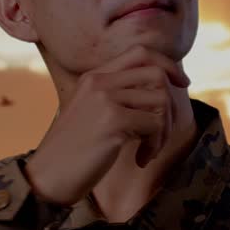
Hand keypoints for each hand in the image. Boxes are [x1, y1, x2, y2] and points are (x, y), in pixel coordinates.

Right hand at [23, 44, 190, 207]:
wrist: (47, 177)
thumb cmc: (73, 152)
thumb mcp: (93, 114)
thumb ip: (118, 97)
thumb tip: (162, 91)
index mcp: (94, 77)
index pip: (141, 52)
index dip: (168, 65)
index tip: (182, 83)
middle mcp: (99, 81)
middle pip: (157, 73)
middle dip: (170, 105)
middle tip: (162, 133)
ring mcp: (105, 99)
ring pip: (161, 99)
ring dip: (163, 130)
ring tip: (148, 150)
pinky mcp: (113, 120)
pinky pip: (155, 124)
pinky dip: (154, 145)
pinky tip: (139, 159)